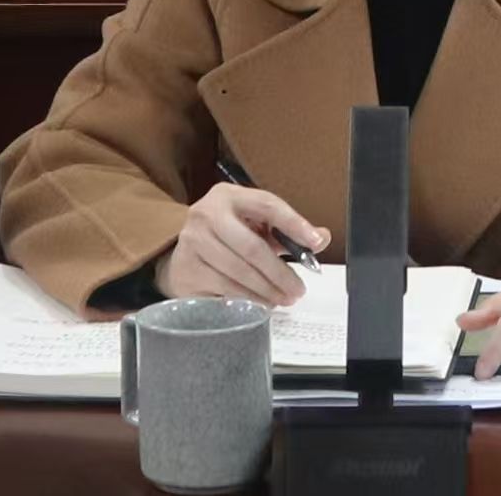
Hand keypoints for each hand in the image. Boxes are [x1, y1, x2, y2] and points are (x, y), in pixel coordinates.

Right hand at [155, 182, 330, 305]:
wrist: (179, 253)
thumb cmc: (226, 235)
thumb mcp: (253, 223)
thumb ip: (287, 230)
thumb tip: (321, 238)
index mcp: (228, 196)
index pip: (267, 205)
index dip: (294, 223)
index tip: (315, 242)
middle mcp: (206, 215)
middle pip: (252, 247)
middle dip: (280, 272)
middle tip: (299, 289)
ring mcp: (191, 244)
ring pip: (238, 273)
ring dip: (266, 291)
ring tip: (284, 299)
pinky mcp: (186, 272)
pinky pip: (224, 290)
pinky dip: (247, 300)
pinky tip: (261, 304)